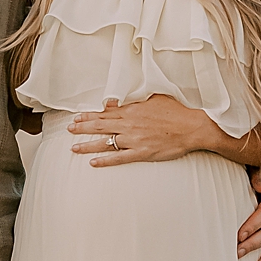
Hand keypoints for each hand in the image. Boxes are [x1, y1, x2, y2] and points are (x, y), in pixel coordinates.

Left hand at [71, 95, 215, 165]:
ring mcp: (134, 139)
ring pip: (105, 142)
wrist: (191, 128)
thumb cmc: (176, 112)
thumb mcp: (156, 98)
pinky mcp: (141, 152)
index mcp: (133, 110)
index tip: (77, 117)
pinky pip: (118, 157)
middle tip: (69, 129)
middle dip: (82, 128)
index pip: (105, 113)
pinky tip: (93, 163)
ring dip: (88, 145)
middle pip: (100, 126)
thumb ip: (137, 98)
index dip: (89, 115)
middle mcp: (130, 124)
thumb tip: (122, 98)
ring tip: (74, 147)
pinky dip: (105, 160)